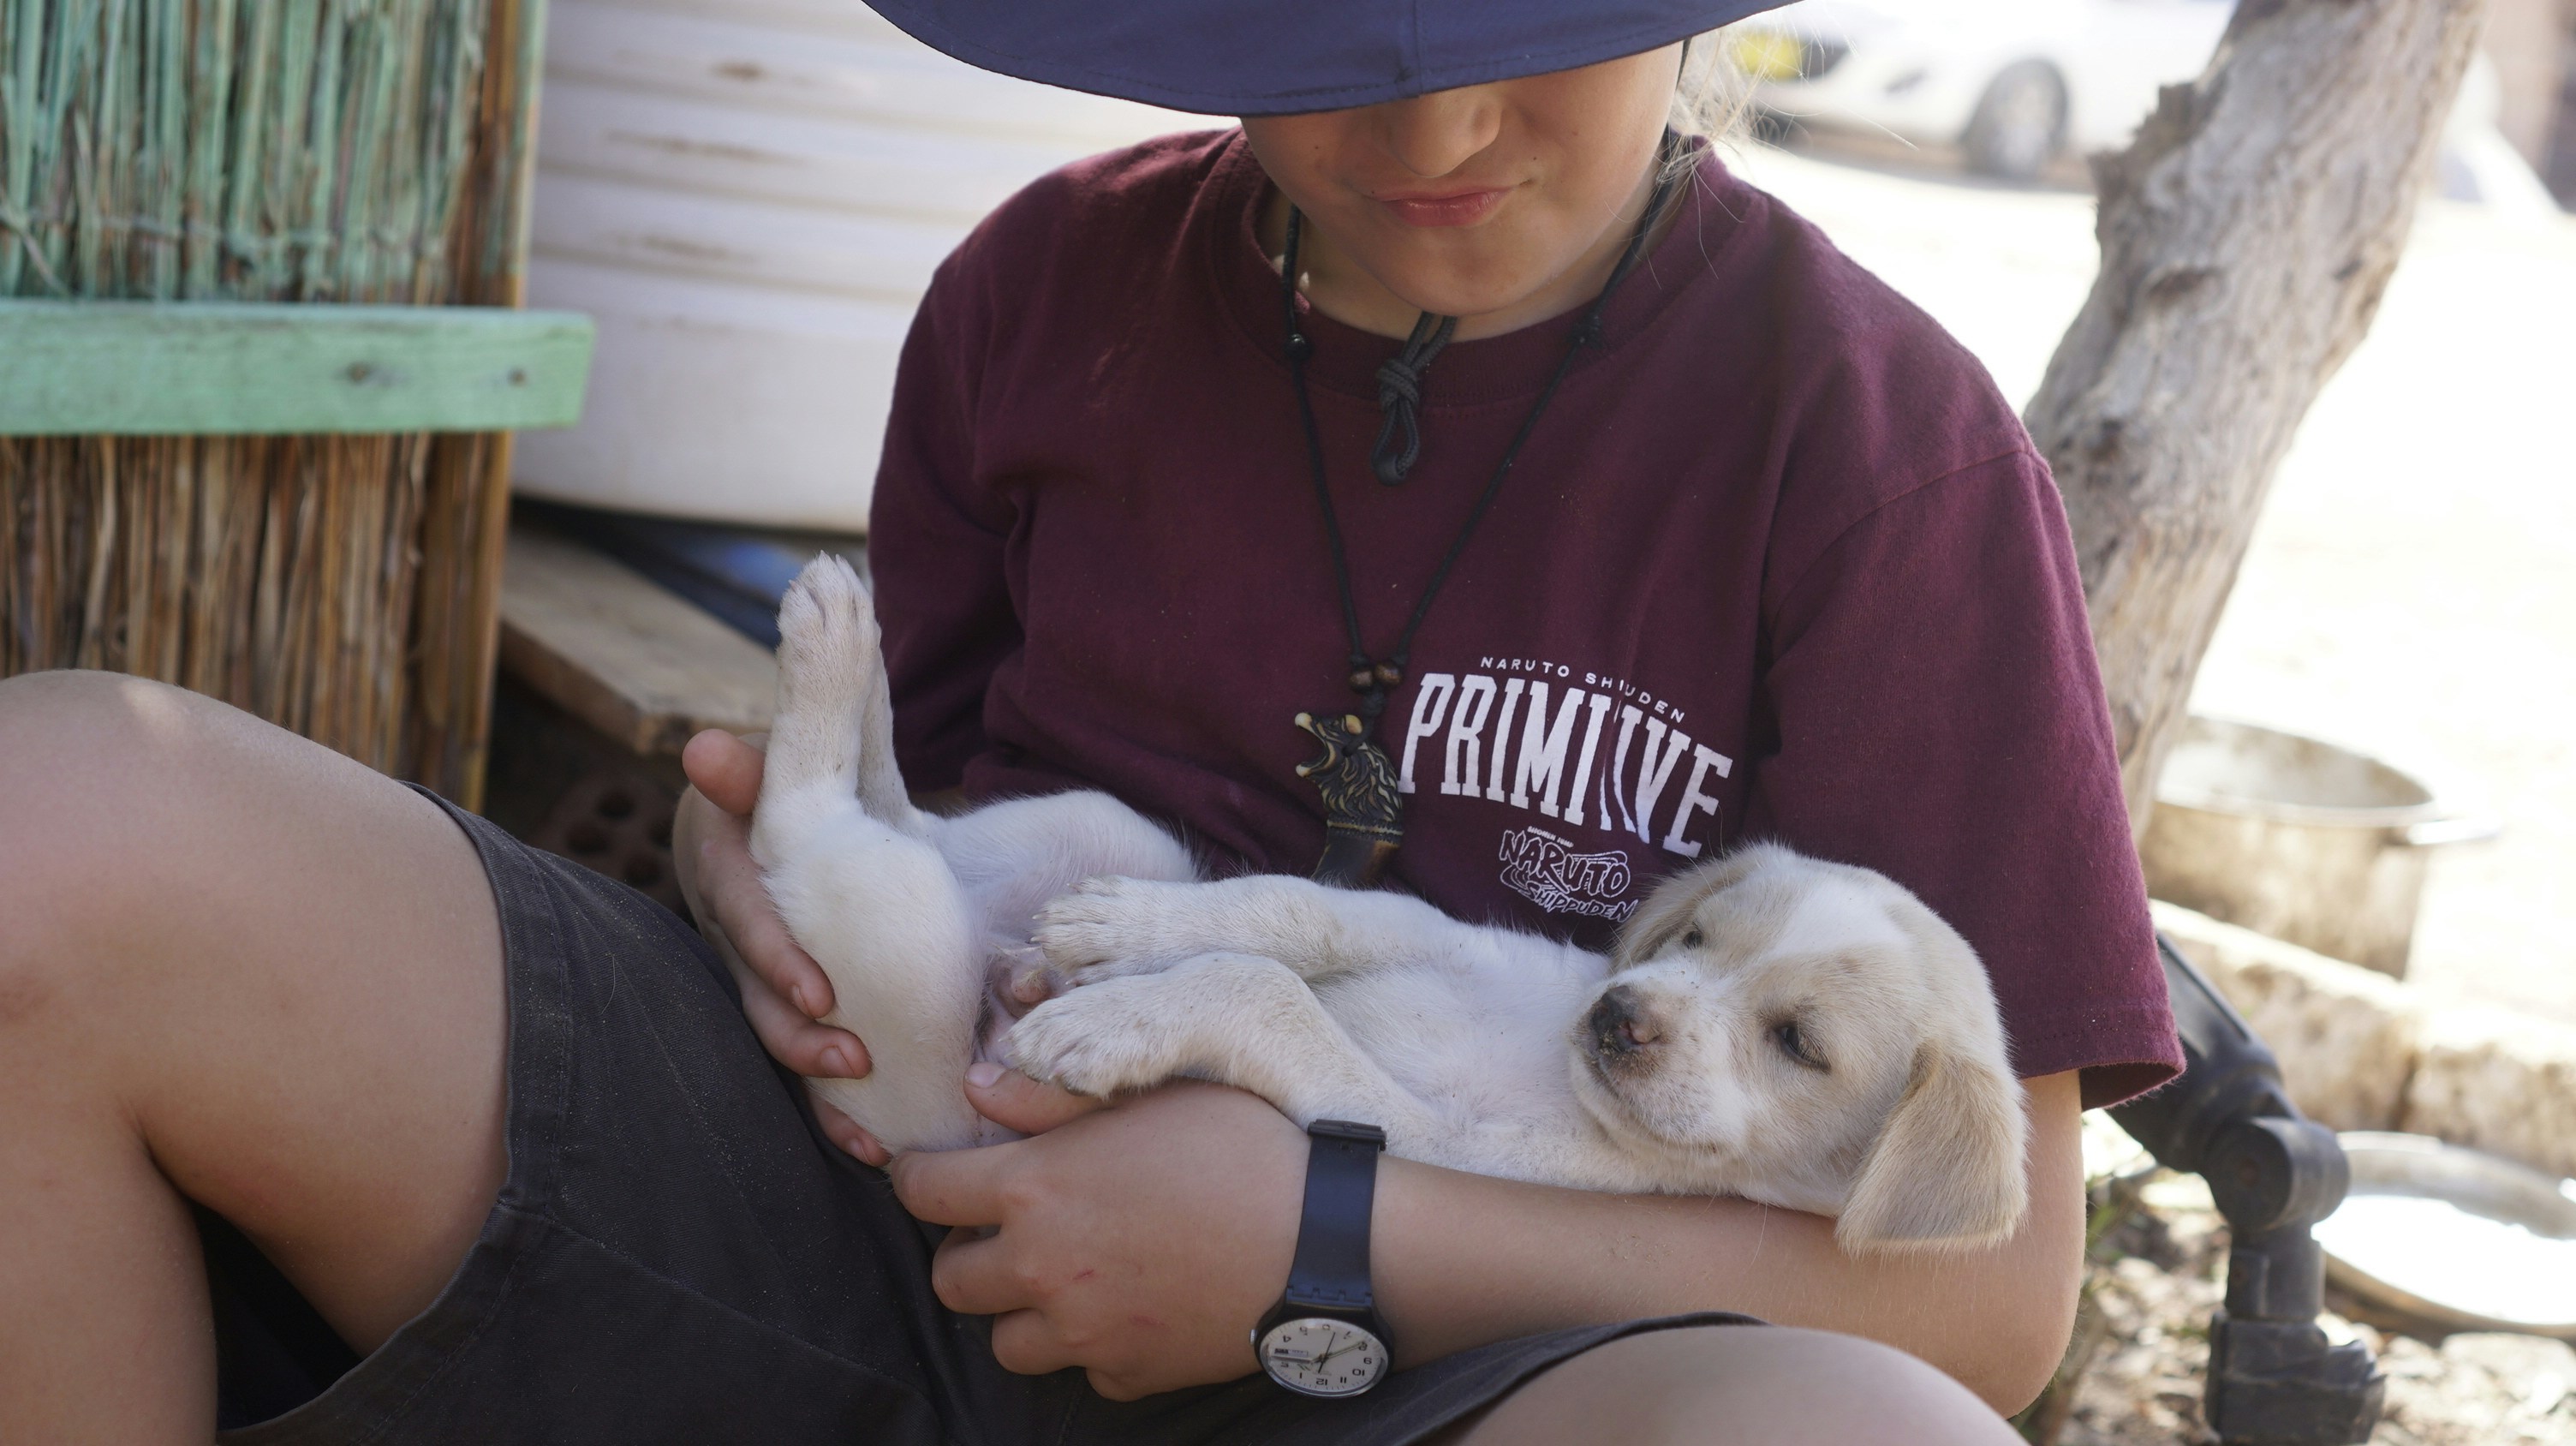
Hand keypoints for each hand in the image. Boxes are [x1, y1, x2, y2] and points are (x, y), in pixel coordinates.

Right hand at [676, 728, 885, 1163]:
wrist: (767, 816)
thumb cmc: (774, 792)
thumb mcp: (767, 771)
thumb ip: (747, 766)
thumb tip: (705, 750)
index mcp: (728, 878)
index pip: (744, 918)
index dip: (775, 958)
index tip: (819, 993)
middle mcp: (731, 940)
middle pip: (754, 1000)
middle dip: (797, 1039)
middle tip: (852, 1060)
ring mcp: (754, 982)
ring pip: (775, 1044)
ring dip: (816, 1092)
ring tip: (868, 1134)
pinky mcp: (784, 1007)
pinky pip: (802, 1065)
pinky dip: (830, 1109)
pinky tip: (874, 1147)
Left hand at [892, 1071, 1305, 1399]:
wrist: (1325, 1244)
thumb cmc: (1241, 1150)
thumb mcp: (1148, 1094)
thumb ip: (1047, 1096)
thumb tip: (978, 1087)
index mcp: (1036, 1189)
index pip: (923, 1190)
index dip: (916, 1176)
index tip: (930, 1172)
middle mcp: (1042, 1269)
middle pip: (949, 1279)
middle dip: (965, 1251)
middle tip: (1008, 1229)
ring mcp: (1082, 1333)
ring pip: (1004, 1341)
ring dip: (1020, 1311)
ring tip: (1064, 1279)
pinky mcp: (1128, 1375)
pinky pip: (1082, 1368)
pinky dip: (1094, 1346)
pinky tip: (1132, 1309)